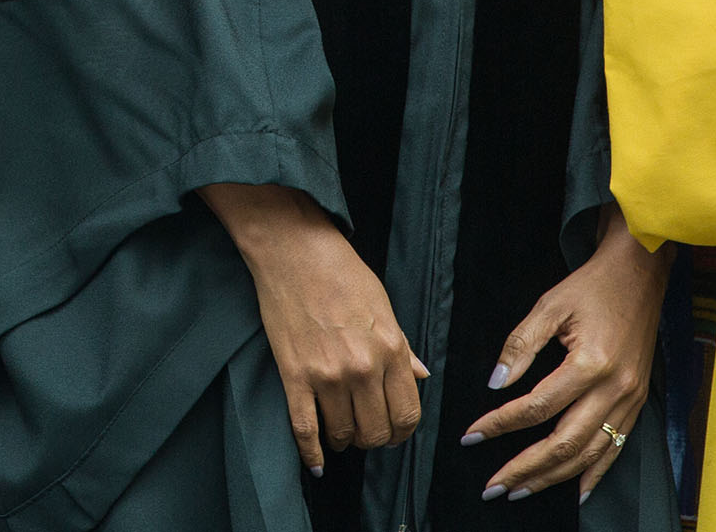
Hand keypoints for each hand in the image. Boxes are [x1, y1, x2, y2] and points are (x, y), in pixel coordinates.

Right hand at [199, 183, 427, 473]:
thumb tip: (421, 376)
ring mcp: (327, 374)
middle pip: (376, 432)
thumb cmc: (342, 273)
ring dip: (344, 441)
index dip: (402, 432)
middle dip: (373, 439)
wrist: (296, 252)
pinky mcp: (295, 374)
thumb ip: (403, 348)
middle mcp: (363, 367)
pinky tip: (317, 462)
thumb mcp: (385, 307)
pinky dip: (311, 452)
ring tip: (340, 434)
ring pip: (343, 433)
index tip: (393, 432)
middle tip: (366, 433)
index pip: (407, 414)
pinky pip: (304, 427)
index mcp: (391, 349)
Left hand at [460, 209, 666, 504]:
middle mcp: (614, 387)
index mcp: (590, 362)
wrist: (640, 273)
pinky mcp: (637, 401)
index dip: (500, 424)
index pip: (536, 407)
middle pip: (564, 443)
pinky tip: (575, 490)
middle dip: (525, 468)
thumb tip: (495, 383)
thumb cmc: (593, 286)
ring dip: (554, 477)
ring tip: (521, 490)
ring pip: (589, 453)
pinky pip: (616, 447)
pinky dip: (594, 473)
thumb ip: (520, 345)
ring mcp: (630, 399)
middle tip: (494, 485)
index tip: (472, 435)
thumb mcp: (550, 305)